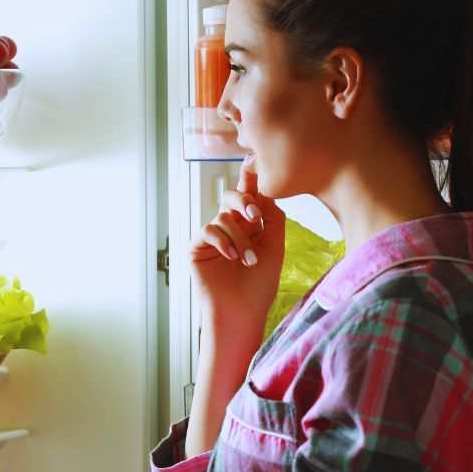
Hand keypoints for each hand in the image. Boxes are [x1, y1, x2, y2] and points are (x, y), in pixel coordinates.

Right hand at [189, 154, 285, 332]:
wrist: (242, 313)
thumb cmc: (260, 286)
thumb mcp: (274, 248)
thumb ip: (272, 218)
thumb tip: (266, 191)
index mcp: (250, 226)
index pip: (250, 196)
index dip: (250, 177)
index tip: (253, 158)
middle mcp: (231, 228)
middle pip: (232, 197)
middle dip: (244, 200)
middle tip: (255, 215)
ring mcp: (213, 237)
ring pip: (224, 217)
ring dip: (240, 238)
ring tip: (249, 260)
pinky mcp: (197, 247)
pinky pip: (208, 230)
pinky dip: (223, 242)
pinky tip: (232, 258)